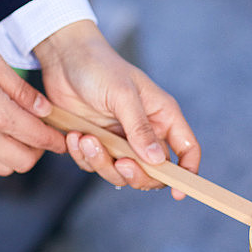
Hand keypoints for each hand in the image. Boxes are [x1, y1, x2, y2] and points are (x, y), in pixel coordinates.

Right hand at [0, 33, 65, 175]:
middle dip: (38, 151)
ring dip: (16, 155)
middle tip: (39, 134)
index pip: (38, 138)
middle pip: (24, 162)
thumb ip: (22, 90)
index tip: (62, 139)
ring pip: (4, 167)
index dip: (55, 141)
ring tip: (16, 134)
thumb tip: (44, 110)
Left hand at [34, 20, 200, 198]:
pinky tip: (73, 136)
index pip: (186, 150)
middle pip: (153, 173)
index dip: (187, 174)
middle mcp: (144, 132)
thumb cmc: (100, 67)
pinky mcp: (96, 144)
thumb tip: (157, 161)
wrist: (64, 58)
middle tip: (120, 162)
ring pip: (120, 174)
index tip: (179, 193)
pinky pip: (94, 165)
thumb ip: (139, 128)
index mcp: (162, 116)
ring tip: (85, 139)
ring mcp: (119, 140)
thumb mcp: (123, 95)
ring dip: (101, 163)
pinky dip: (83, 156)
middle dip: (136, 174)